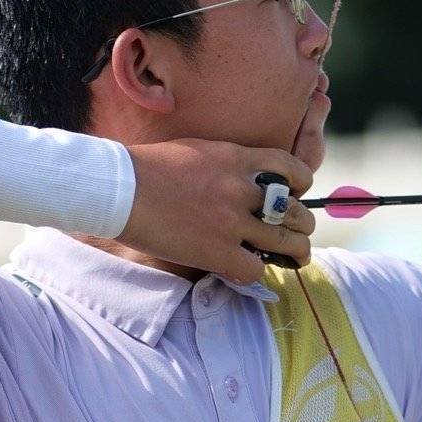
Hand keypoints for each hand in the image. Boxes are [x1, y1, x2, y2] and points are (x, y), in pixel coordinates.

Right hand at [124, 141, 315, 284]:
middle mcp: (242, 189)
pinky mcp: (216, 252)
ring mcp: (232, 222)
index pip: (292, 168)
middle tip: (299, 232)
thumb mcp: (198, 150)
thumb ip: (226, 162)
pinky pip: (256, 268)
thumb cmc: (147, 167)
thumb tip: (241, 176)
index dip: (301, 184)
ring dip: (296, 252)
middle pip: (295, 211)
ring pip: (286, 243)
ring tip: (296, 257)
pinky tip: (247, 267)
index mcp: (238, 159)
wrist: (119, 188)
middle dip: (303, 224)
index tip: (297, 194)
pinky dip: (256, 270)